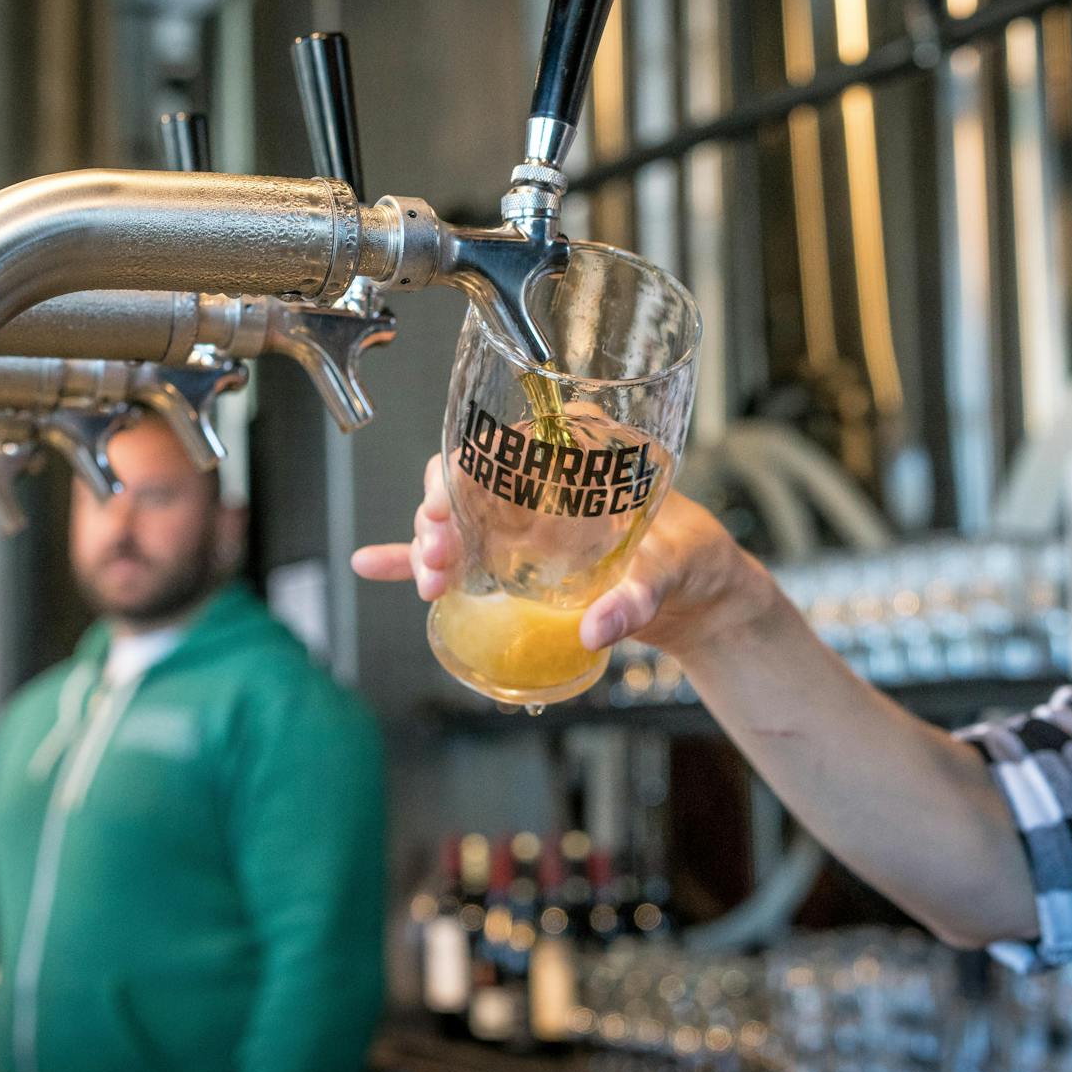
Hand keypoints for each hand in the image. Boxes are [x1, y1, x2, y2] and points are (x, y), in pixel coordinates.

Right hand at [351, 454, 781, 656]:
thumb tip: (597, 629)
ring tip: (426, 580)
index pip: (509, 443)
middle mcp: (541, 481)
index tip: (446, 503)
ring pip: (456, 518)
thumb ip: (638, 598)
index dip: (466, 468)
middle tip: (437, 555)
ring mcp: (522, 521)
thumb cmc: (694, 561)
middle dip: (437, 513)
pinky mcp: (514, 560)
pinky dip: (412, 559)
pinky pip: (456, 557)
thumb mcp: (675, 570)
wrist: (698, 599)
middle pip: (469, 480)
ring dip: (427, 542)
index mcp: (578, 454)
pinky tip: (372, 563)